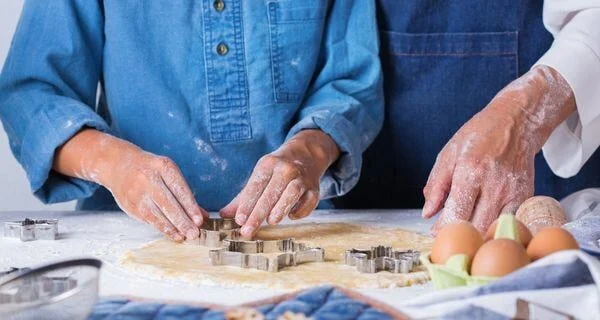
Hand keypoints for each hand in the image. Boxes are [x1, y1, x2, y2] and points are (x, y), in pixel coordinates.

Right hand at [54, 130, 207, 240]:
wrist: (119, 165)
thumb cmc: (152, 170)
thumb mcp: (169, 174)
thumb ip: (185, 194)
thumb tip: (203, 215)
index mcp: (163, 166)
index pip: (179, 189)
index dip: (190, 206)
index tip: (199, 220)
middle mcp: (149, 179)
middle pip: (168, 203)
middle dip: (182, 221)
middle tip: (194, 233)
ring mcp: (138, 193)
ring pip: (157, 214)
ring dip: (172, 228)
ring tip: (184, 237)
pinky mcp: (131, 205)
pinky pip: (149, 220)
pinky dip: (162, 228)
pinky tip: (173, 234)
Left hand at [220, 130, 338, 236]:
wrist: (306, 155)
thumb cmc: (277, 170)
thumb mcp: (260, 176)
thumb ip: (242, 197)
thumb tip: (224, 214)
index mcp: (268, 164)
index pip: (255, 186)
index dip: (247, 203)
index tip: (239, 220)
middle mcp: (286, 169)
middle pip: (271, 192)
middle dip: (258, 213)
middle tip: (247, 230)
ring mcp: (302, 178)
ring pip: (292, 193)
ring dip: (281, 207)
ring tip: (271, 221)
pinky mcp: (314, 188)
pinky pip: (308, 201)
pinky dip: (300, 210)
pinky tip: (291, 216)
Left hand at [422, 65, 575, 233]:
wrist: (516, 124)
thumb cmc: (478, 137)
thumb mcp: (449, 154)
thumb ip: (436, 185)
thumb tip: (427, 213)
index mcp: (471, 172)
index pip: (456, 212)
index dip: (444, 228)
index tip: (435, 234)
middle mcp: (494, 185)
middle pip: (476, 226)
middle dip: (460, 236)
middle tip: (448, 238)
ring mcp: (513, 193)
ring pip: (493, 228)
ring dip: (478, 235)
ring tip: (465, 235)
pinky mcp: (525, 197)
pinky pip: (508, 222)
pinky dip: (495, 227)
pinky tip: (484, 224)